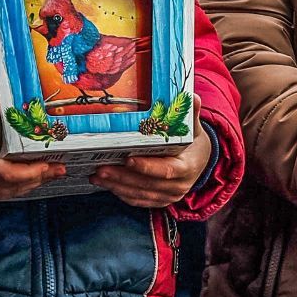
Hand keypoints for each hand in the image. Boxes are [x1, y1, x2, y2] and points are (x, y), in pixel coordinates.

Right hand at [0, 102, 65, 199]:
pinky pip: (8, 192)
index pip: (5, 173)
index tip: (46, 164)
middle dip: (39, 177)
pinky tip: (40, 176)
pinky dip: (26, 184)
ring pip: (13, 191)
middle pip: (13, 184)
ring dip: (35, 182)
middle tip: (60, 168)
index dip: (28, 171)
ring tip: (55, 171)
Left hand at [91, 95, 208, 207]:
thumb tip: (192, 96)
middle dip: (122, 177)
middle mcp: (178, 186)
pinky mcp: (159, 201)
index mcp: (187, 168)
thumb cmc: (194, 143)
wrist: (200, 161)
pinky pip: (138, 200)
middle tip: (100, 168)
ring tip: (96, 176)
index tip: (127, 159)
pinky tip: (106, 184)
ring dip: (116, 186)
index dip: (146, 166)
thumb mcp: (194, 128)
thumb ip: (190, 114)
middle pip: (147, 184)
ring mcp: (168, 196)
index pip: (166, 170)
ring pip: (139, 194)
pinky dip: (121, 193)